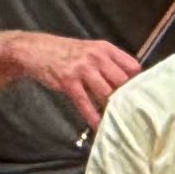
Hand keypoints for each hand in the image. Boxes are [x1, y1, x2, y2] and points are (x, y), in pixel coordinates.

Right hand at [17, 31, 140, 126]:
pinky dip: (93, 116)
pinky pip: (85, 103)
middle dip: (127, 97)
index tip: (139, 95)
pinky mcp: (68, 82)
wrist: (35, 50)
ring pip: (106, 92)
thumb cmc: (66, 53)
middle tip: (131, 112)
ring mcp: (82, 69)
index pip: (132, 66)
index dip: (137, 82)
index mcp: (105, 49)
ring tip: (117, 120)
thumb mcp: (90, 50)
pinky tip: (98, 125)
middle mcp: (96, 57)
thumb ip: (109, 64)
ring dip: (111, 108)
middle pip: (122, 81)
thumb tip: (127, 84)